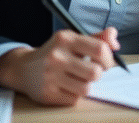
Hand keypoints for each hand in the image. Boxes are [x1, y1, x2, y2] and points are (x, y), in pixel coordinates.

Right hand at [0, 27, 119, 105]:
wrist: (23, 68)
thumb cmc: (55, 53)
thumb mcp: (74, 39)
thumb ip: (98, 38)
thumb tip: (115, 42)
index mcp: (66, 39)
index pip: (100, 49)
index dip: (109, 58)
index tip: (106, 61)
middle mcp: (57, 56)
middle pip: (95, 72)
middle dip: (98, 73)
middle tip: (92, 71)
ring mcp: (51, 76)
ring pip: (86, 88)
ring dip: (86, 85)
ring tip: (78, 79)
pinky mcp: (47, 94)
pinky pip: (74, 99)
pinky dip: (74, 95)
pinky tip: (66, 87)